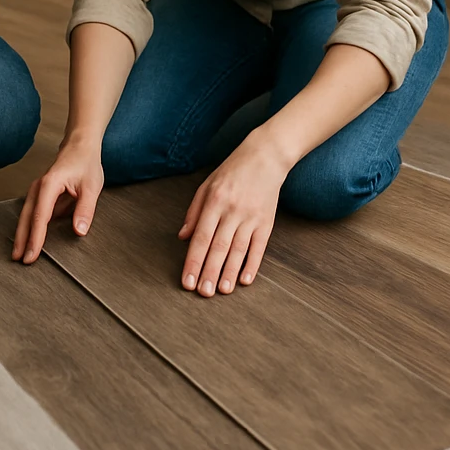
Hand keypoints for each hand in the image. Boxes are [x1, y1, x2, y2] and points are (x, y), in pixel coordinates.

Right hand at [13, 139, 103, 262]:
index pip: (40, 216)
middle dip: (22, 239)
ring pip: (26, 215)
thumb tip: (79, 231)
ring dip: (21, 234)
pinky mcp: (40, 194)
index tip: (32, 255)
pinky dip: (27, 226)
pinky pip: (31, 212)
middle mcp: (39, 188)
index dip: (35, 238)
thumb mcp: (91, 186)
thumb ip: (85, 209)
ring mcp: (38, 190)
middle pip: (27, 217)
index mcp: (50, 184)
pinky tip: (27, 238)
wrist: (80, 146)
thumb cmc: (85, 164)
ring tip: (19, 253)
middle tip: (19, 260)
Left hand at [179, 136, 290, 296]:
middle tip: (203, 293)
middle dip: (209, 272)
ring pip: (238, 250)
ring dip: (229, 272)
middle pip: (218, 247)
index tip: (187, 281)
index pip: (201, 237)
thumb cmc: (232, 171)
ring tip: (222, 291)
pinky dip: (252, 264)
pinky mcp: (267, 221)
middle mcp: (232, 210)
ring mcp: (251, 217)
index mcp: (214, 201)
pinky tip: (245, 279)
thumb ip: (194, 212)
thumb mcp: (206, 185)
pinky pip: (259, 247)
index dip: (193, 261)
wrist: (266, 156)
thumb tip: (183, 237)